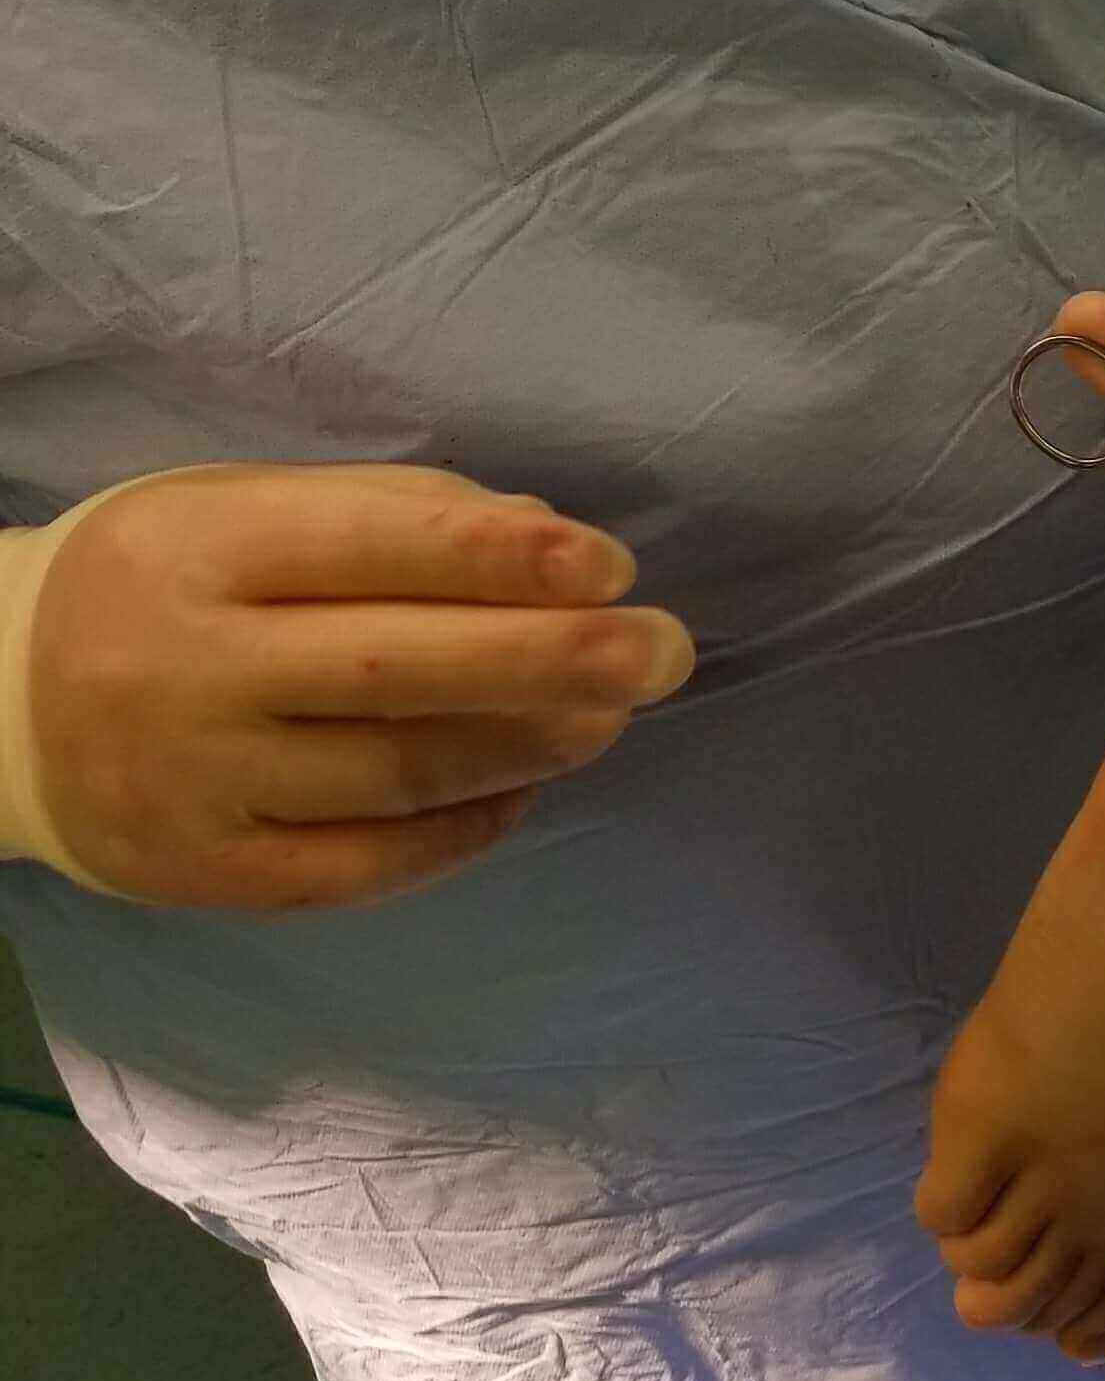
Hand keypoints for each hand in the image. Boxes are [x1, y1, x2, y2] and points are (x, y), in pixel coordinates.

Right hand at [22, 465, 693, 909]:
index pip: (374, 545)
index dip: (504, 556)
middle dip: (552, 658)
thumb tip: (547, 538)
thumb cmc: (164, 582)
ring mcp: (196, 782)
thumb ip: (387, 514)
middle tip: (664, 650)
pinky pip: (364, 863)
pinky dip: (461, 828)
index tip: (610, 564)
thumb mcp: (239, 506)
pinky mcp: (207, 874)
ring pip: (396, 773)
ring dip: (527, 743)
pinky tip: (522, 789)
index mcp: (198, 549)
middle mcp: (189, 667)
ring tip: (611, 716)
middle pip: (399, 668)